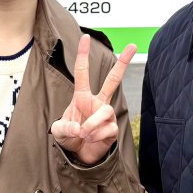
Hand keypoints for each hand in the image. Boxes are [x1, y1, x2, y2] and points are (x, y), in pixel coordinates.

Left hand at [51, 35, 136, 165]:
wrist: (80, 155)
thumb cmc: (70, 137)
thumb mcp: (59, 132)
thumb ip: (64, 127)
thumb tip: (79, 127)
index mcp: (82, 97)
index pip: (82, 72)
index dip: (83, 55)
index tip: (85, 37)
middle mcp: (98, 102)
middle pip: (113, 79)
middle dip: (123, 62)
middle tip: (134, 45)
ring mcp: (107, 114)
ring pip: (105, 111)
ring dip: (92, 124)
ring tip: (83, 133)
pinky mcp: (113, 128)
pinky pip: (108, 128)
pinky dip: (96, 136)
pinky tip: (92, 140)